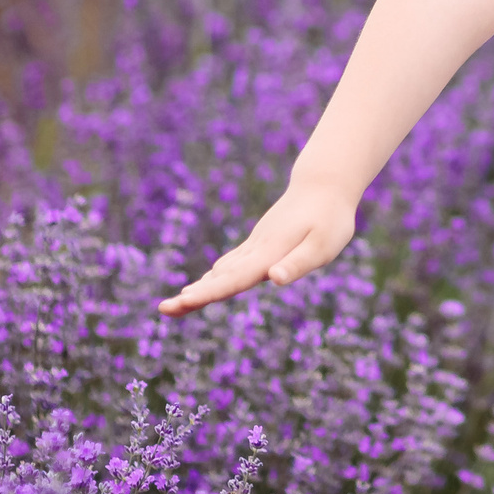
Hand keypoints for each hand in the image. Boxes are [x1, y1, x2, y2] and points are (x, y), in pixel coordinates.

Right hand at [157, 181, 357, 314]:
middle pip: (219, 278)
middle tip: (163, 310)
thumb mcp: (323, 244)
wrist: (325, 183)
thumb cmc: (330, 217)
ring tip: (175, 305)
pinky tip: (207, 282)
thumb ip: (298, 263)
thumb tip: (273, 278)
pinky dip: (215, 276)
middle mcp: (256, 250)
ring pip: (222, 270)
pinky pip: (232, 262)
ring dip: (200, 287)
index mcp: (268, 254)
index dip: (206, 294)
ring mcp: (256, 245)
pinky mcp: (261, 242)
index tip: (179, 303)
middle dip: (192, 296)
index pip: (233, 280)